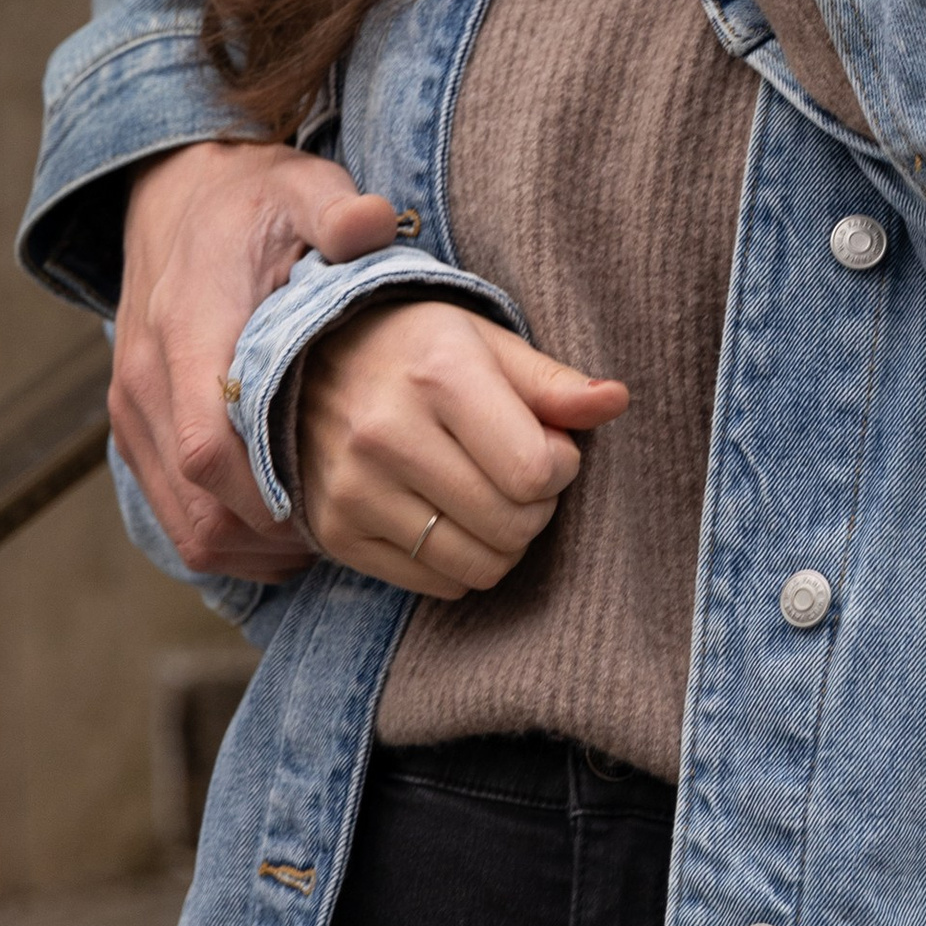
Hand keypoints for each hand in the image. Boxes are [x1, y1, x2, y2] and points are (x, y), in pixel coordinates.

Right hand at [114, 140, 404, 580]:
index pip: (207, 447)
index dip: (266, 496)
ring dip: (251, 545)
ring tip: (323, 535)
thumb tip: (371, 222)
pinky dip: (227, 533)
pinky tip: (286, 523)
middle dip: (272, 537)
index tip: (329, 508)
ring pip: (183, 523)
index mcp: (188, 333)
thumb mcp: (301, 188)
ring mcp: (133, 412)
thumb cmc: (252, 200)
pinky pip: (172, 512)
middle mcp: (147, 383)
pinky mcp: (134, 428)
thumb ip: (336, 210)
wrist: (176, 193)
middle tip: (351, 533)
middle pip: (196, 506)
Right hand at [293, 295, 628, 594]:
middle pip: (512, 525)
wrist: (309, 360)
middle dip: (537, 507)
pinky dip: (461, 563)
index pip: (535, 470)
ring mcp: (355, 490)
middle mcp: (387, 435)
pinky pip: (436, 584)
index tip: (549, 445)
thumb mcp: (486, 342)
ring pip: (478, 566)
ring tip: (490, 498)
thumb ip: (553, 381)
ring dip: (504, 542)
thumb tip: (617, 401)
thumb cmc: (417, 348)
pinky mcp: (336, 533)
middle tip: (520, 474)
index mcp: (438, 375)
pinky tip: (450, 517)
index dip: (561, 466)